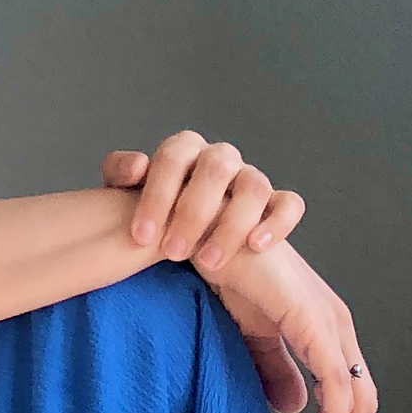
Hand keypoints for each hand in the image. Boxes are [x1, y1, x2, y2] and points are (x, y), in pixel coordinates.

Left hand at [103, 132, 302, 279]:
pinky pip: (290, 204)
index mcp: (184, 149)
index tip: (142, 236)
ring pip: (255, 186)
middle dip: (193, 211)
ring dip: (231, 224)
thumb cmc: (152, 211)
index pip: (172, 157)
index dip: (157, 194)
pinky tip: (257, 245)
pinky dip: (278, 222)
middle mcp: (220, 158)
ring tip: (208, 262)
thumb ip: (121, 175)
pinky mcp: (277, 203)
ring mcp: (250, 178)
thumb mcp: (126, 195)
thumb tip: (137, 165)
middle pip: (215, 168)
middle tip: (173, 251)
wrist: (184, 234)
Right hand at [206, 236, 377, 412]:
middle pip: (361, 403)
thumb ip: (273, 368)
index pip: (346, 394)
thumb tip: (293, 407)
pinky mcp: (313, 323)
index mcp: (324, 327)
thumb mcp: (250, 332)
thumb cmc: (224, 271)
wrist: (203, 234)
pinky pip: (337, 385)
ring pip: (356, 400)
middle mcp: (336, 325)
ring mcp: (330, 323)